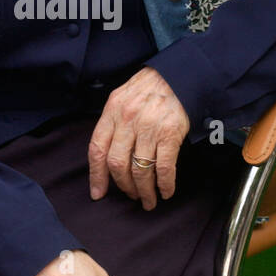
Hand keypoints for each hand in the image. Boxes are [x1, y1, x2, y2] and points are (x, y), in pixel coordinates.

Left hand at [87, 66, 189, 208]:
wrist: (179, 75)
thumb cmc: (149, 89)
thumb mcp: (122, 98)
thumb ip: (112, 123)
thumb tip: (105, 156)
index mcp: (112, 111)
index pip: (97, 149)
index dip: (96, 175)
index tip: (98, 193)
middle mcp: (128, 119)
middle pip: (117, 164)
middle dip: (123, 186)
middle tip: (131, 196)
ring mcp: (149, 127)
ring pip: (140, 169)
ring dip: (144, 191)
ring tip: (148, 200)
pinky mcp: (170, 134)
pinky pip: (164, 167)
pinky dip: (165, 184)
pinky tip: (165, 192)